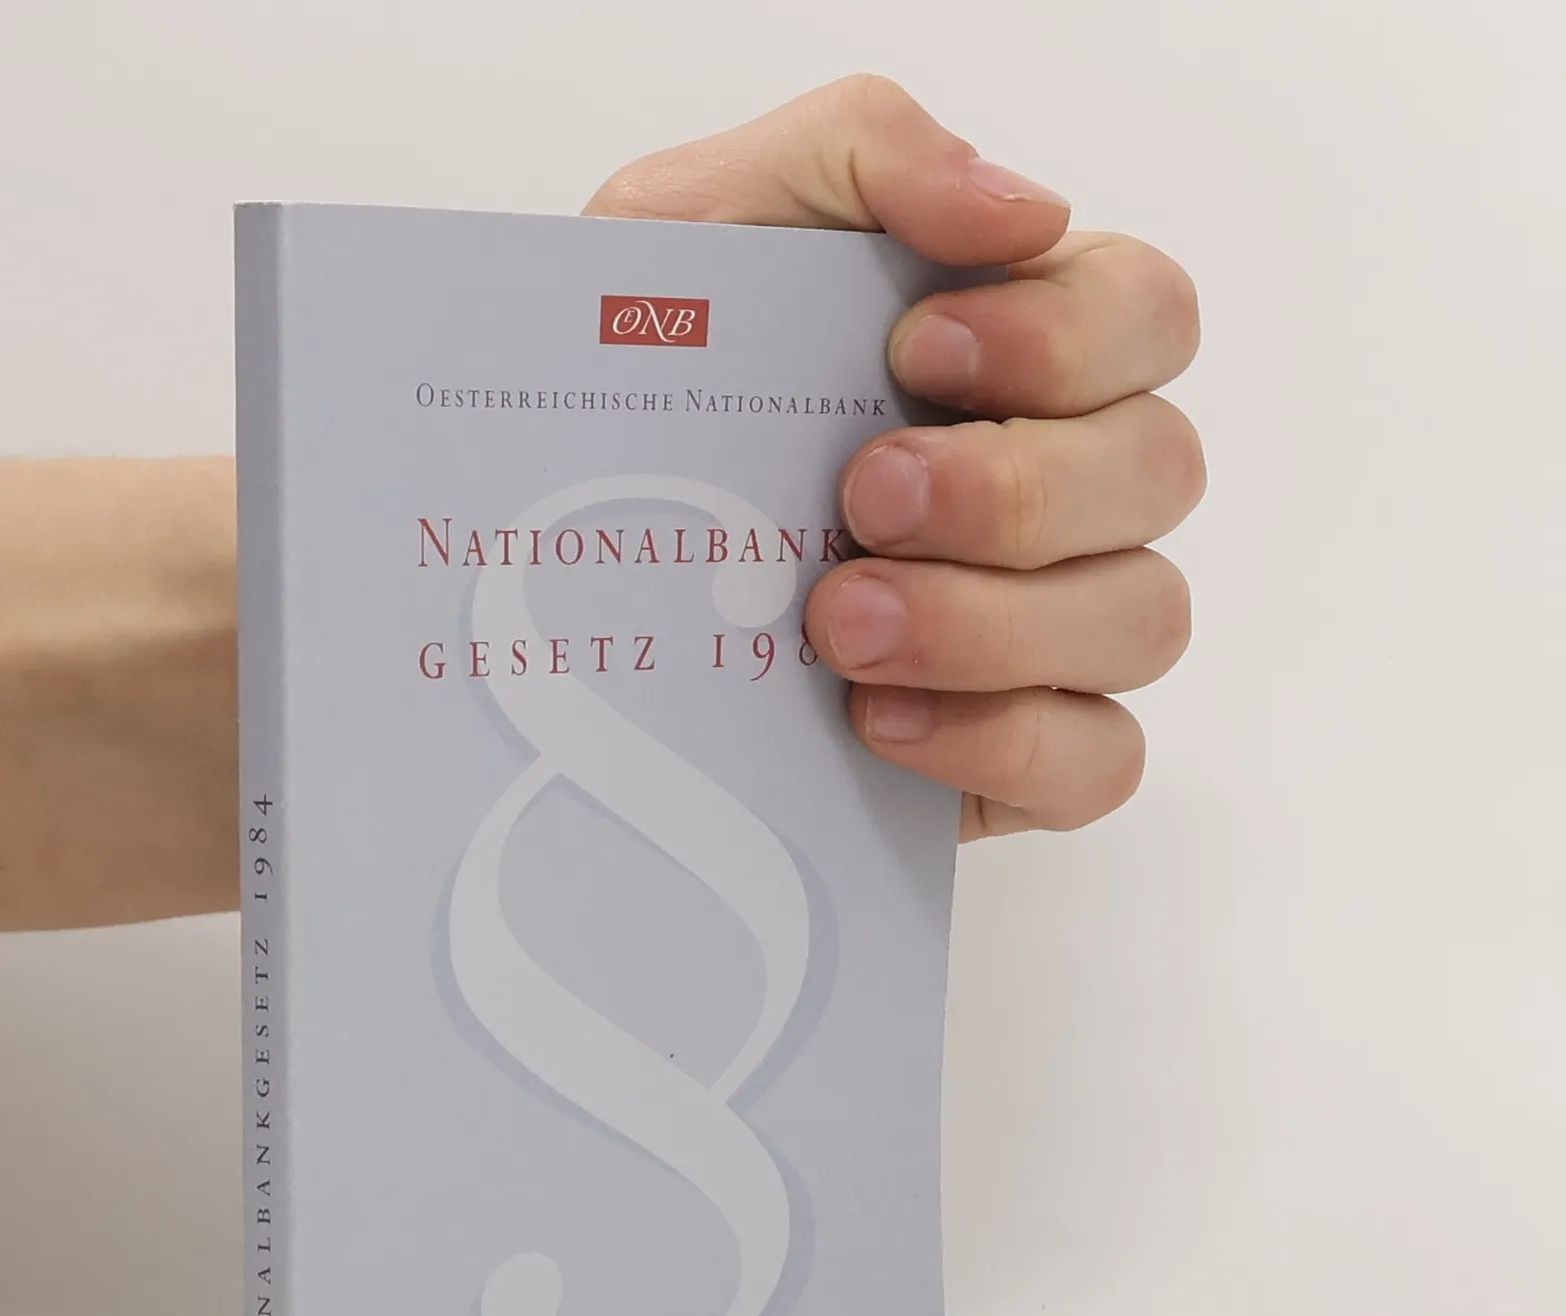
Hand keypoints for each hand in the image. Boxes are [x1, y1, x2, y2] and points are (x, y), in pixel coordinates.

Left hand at [587, 76, 1203, 839]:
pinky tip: (876, 722)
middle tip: (862, 499)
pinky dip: (1002, 742)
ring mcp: (1049, 627)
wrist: (555, 562)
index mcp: (1018, 345)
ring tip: (837, 626)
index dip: (1068, 336)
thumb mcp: (703, 228)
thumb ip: (858, 154)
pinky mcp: (1011, 749)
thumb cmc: (643, 387)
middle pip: (1158, 471)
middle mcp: (1060, 483)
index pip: (1147, 317)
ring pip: (1141, 618)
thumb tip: (1023, 210)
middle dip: (1012, 487)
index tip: (916, 352)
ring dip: (994, 622)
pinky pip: (1097, 762)